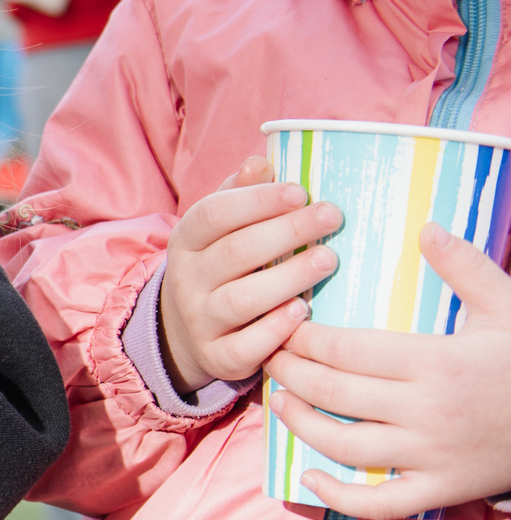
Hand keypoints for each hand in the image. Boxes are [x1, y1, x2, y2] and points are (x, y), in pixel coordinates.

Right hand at [158, 157, 338, 392]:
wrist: (187, 332)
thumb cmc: (222, 267)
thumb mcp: (219, 229)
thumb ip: (238, 195)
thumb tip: (260, 162)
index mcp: (187, 241)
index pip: (212, 214)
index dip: (256, 201)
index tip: (300, 191)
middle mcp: (187, 280)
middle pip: (234, 253)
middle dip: (286, 232)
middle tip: (331, 217)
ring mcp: (200, 320)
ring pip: (240, 299)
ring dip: (288, 277)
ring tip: (329, 260)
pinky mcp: (218, 356)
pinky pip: (244, 346)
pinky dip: (274, 329)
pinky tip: (303, 311)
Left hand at [263, 224, 510, 518]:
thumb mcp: (509, 308)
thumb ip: (466, 268)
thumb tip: (427, 227)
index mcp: (437, 362)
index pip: (345, 349)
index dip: (303, 337)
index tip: (282, 322)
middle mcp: (426, 412)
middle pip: (332, 392)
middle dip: (288, 372)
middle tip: (266, 355)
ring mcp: (431, 456)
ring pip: (342, 444)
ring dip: (299, 423)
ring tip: (276, 399)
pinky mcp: (441, 490)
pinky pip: (378, 504)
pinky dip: (337, 496)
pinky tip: (308, 477)